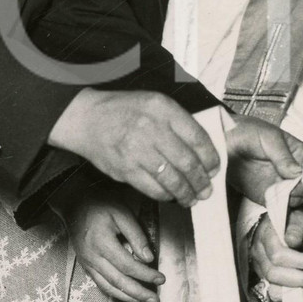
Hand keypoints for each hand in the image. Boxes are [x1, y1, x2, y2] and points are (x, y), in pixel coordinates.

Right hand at [48, 89, 218, 206]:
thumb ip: (179, 122)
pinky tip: (172, 196)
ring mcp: (137, 150)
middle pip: (187, 162)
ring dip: (187, 193)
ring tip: (193, 198)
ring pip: (172, 179)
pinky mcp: (125, 169)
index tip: (215, 168)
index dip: (211, 157)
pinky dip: (167, 196)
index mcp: (163, 109)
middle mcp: (151, 128)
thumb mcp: (155, 103)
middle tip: (207, 189)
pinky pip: (153, 189)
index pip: (197, 137)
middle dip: (202, 180)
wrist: (87, 118)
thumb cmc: (124, 111)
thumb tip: (204, 149)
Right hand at [65, 188, 163, 301]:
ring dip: (129, 298)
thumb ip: (136, 235)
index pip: (128, 266)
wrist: (73, 205)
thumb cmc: (100, 205)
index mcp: (102, 243)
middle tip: (156, 300)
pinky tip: (130, 296)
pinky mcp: (86, 267)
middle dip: (139, 294)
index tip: (162, 279)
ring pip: (108, 288)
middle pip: (118, 282)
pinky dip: (117, 293)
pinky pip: (102, 285)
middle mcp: (93, 258)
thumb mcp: (122, 213)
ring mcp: (87, 264)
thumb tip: (149, 259)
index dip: (146, 275)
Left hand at [224, 110, 302, 206]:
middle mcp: (294, 170)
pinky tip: (270, 200)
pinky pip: (282, 207)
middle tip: (287, 187)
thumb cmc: (246, 132)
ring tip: (274, 191)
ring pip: (299, 200)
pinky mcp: (268, 196)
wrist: (221, 143)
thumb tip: (299, 174)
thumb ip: (284, 156)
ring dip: (291, 200)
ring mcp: (282, 185)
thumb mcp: (268, 138)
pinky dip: (281, 209)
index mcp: (299, 152)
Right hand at [249, 209, 302, 301]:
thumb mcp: (299, 219)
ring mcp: (259, 269)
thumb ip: (296, 229)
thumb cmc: (295, 222)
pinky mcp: (266, 280)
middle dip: (302, 278)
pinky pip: (278, 295)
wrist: (287, 227)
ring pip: (274, 289)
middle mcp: (258, 254)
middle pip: (274, 274)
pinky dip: (296, 295)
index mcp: (265, 236)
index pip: (278, 255)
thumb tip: (292, 240)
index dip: (301, 261)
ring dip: (300, 290)